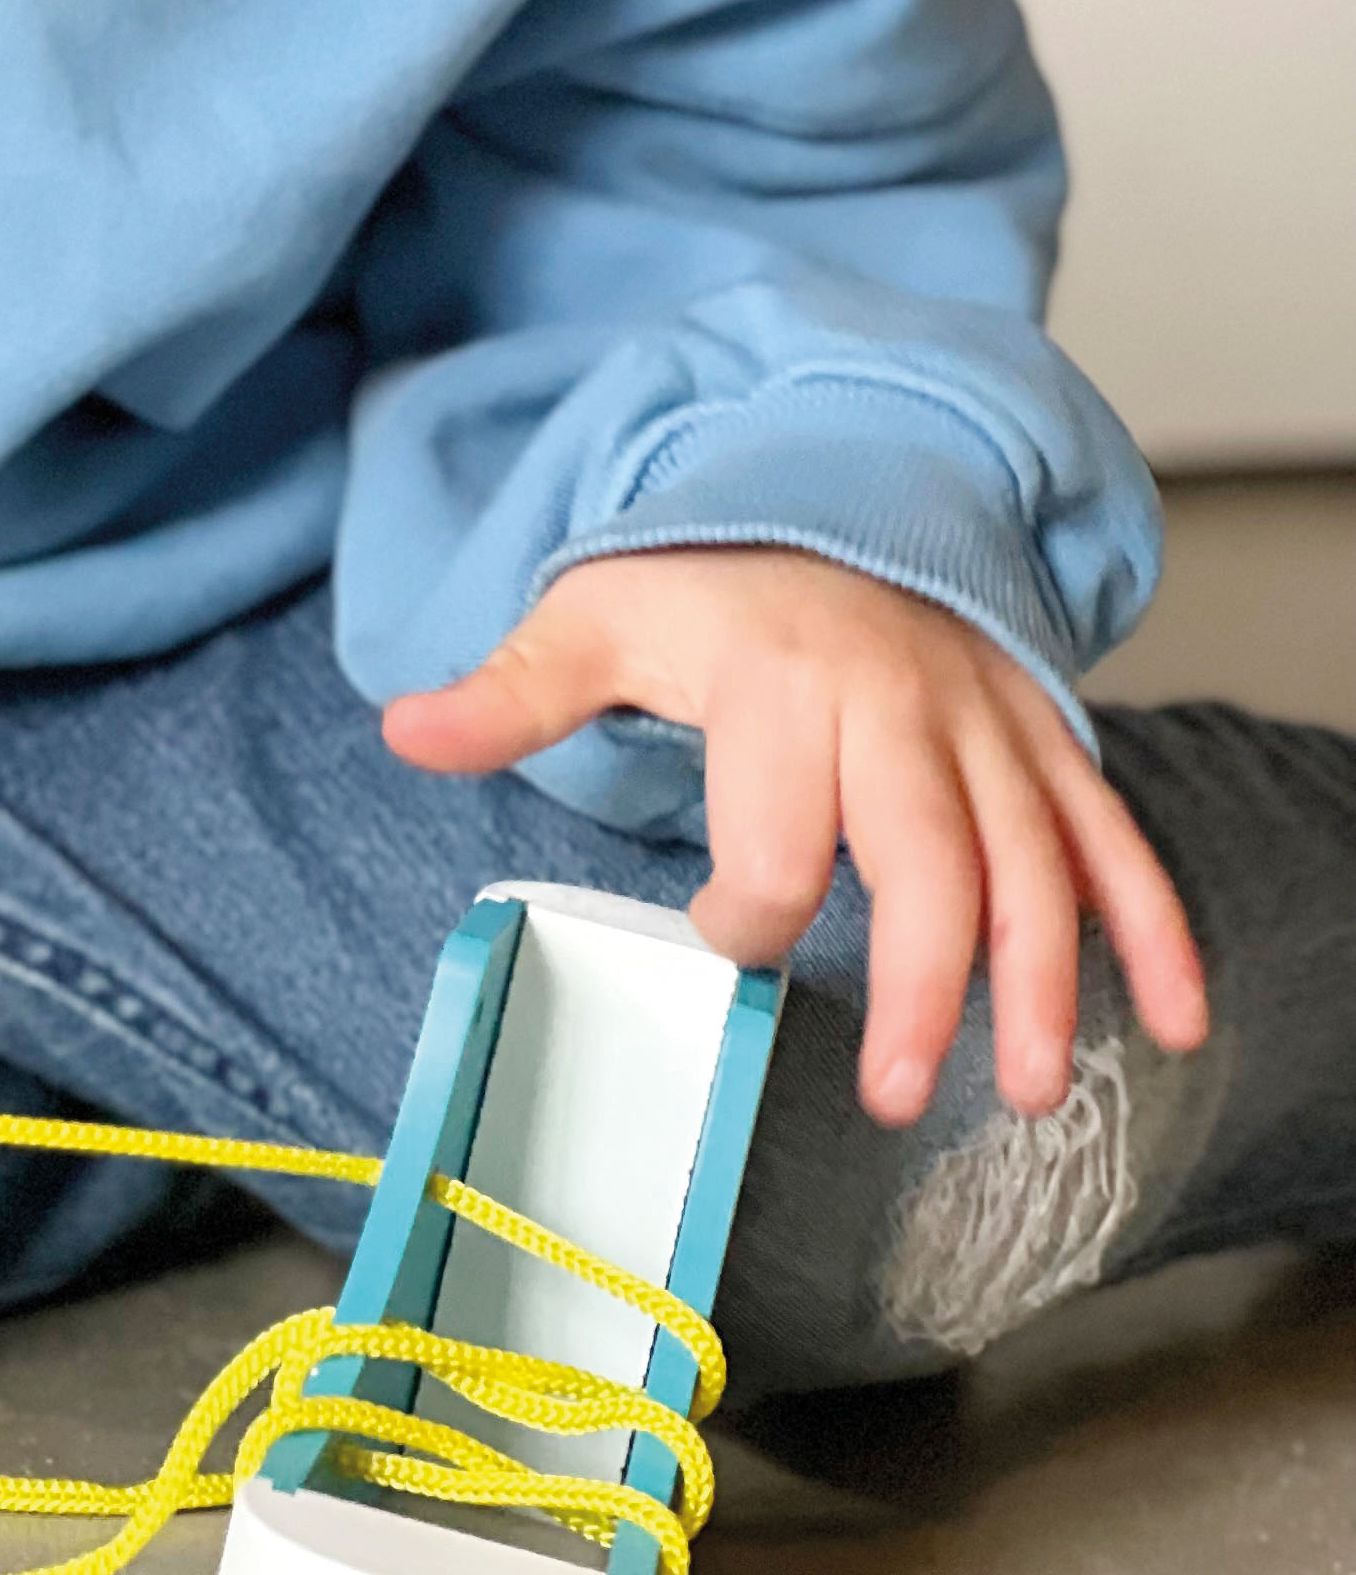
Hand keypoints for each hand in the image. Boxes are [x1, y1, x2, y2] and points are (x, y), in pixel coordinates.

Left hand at [378, 547, 1208, 1126]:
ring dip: (1045, 980)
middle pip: (929, 862)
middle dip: (923, 984)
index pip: (777, 834)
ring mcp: (985, 726)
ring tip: (1033, 1089)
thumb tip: (401, 727)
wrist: (836, 481)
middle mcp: (900, 705)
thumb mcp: (597, 610)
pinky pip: (1110, 837)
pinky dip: (1152, 928)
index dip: (745, 909)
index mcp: (783, 683)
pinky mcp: (1041, 740)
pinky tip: (1172, 1022)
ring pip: (1036, 864)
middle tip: (901, 1093)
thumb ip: (513, 690)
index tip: (715, 941)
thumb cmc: (707, 571)